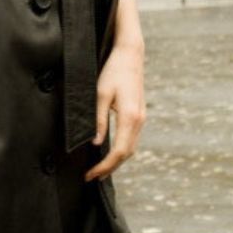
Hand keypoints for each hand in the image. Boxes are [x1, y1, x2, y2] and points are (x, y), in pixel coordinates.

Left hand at [84, 46, 144, 180]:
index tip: (90, 174)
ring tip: (99, 170)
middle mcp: (139, 120)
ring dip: (116, 161)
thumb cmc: (113, 71)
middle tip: (91, 177)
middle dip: (110, 168)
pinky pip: (132, 139)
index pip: (119, 151)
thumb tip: (96, 143)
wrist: (131, 55)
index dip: (105, 166)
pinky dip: (121, 151)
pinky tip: (110, 153)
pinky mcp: (139, 115)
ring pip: (131, 148)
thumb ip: (99, 120)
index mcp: (130, 117)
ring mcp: (141, 118)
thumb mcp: (100, 94)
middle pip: (127, 154)